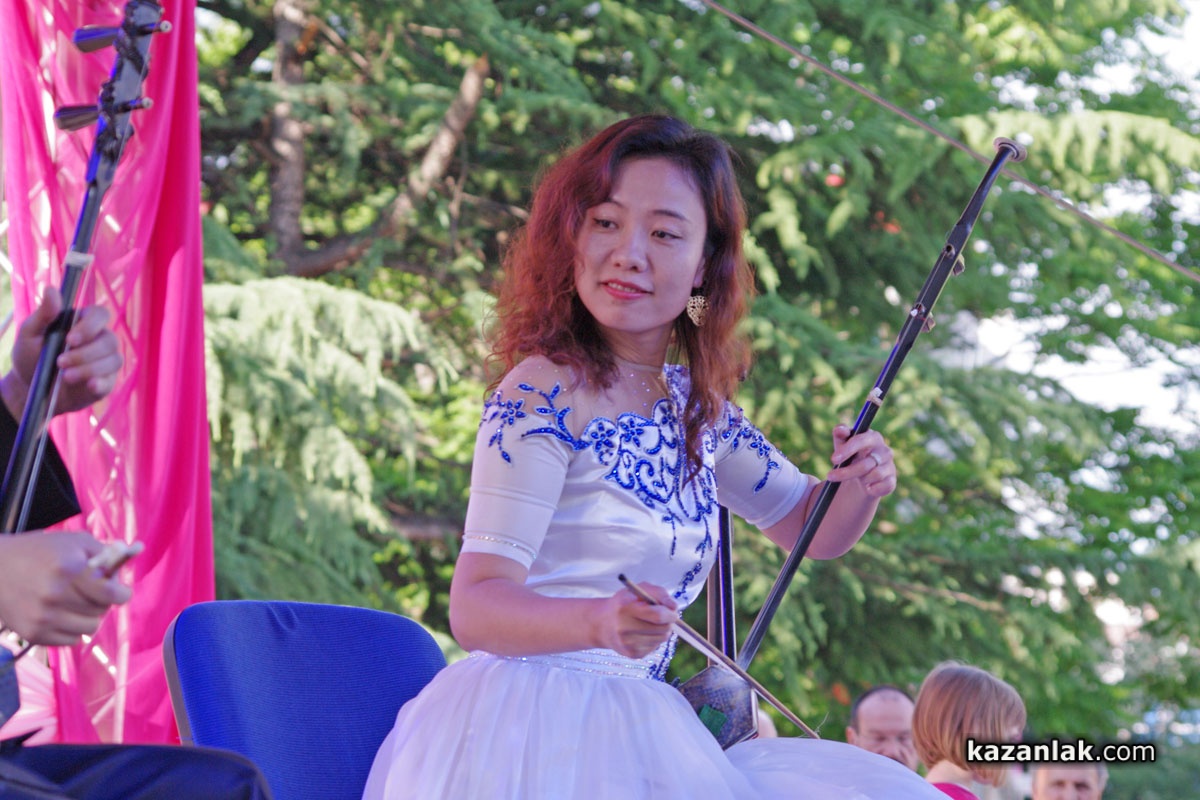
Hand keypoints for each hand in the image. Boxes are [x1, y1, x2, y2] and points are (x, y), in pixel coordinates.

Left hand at [0, 286, 122, 418]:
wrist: (31, 388)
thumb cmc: (31, 356)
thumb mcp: (30, 333)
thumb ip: (43, 313)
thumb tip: (51, 289)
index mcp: (84, 322)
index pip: (100, 315)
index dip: (90, 327)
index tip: (70, 340)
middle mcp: (99, 339)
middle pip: (109, 341)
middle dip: (85, 354)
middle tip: (60, 363)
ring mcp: (105, 361)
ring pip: (113, 360)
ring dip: (90, 369)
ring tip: (66, 377)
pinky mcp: (106, 381)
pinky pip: (111, 381)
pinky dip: (101, 383)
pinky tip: (89, 385)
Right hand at [0, 532, 131, 645]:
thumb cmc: (39, 551)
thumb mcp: (74, 542)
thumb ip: (105, 552)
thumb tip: (134, 554)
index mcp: (69, 570)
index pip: (112, 594)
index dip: (121, 593)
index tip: (120, 591)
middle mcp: (55, 596)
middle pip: (102, 611)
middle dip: (103, 601)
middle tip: (92, 591)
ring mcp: (42, 617)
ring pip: (89, 628)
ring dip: (89, 616)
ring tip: (77, 602)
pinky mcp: (33, 633)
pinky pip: (71, 640)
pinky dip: (72, 629)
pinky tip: (62, 613)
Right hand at [597, 581, 677, 658]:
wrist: (602, 624)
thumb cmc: (624, 603)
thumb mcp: (638, 590)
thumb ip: (659, 593)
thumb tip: (674, 607)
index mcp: (625, 608)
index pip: (657, 616)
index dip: (670, 614)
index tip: (673, 612)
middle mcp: (624, 628)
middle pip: (663, 629)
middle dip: (668, 622)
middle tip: (663, 617)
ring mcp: (628, 643)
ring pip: (662, 639)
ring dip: (661, 630)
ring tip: (650, 623)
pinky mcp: (632, 654)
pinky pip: (655, 646)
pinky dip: (654, 639)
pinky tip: (643, 633)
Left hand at [827, 424, 895, 497]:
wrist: (861, 477)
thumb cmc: (851, 455)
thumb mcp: (842, 444)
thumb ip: (840, 434)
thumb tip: (839, 430)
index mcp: (873, 437)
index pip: (861, 440)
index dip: (847, 450)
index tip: (833, 459)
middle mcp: (885, 450)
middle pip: (866, 463)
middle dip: (846, 472)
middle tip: (830, 476)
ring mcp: (890, 466)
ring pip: (873, 475)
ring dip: (860, 479)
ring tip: (855, 478)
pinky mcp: (891, 481)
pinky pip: (882, 487)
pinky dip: (872, 489)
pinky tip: (867, 487)